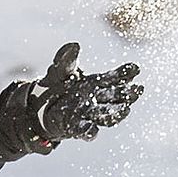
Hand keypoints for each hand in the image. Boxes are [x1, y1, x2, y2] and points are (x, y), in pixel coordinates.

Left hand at [28, 42, 142, 141]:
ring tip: (126, 109)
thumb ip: (66, 60)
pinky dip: (89, 131)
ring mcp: (87, 115)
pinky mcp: (76, 128)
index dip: (125, 74)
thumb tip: (74, 45)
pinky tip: (92, 129)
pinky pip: (86, 131)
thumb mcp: (58, 71)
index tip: (135, 69)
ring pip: (107, 116)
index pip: (113, 78)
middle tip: (138, 89)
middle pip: (116, 98)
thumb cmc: (54, 87)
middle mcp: (95, 100)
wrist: (39, 108)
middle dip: (128, 94)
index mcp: (94, 84)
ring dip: (117, 114)